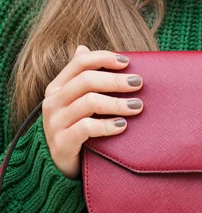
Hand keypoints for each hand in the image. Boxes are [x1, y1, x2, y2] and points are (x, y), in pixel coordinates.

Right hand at [42, 45, 142, 179]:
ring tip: (137, 106)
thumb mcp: (76, 100)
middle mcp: (53, 101)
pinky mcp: (61, 143)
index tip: (127, 62)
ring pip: (89, 102)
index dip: (104, 58)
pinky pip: (86, 128)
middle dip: (115, 80)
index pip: (80, 62)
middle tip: (138, 84)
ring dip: (117, 103)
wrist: (60, 165)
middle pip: (87, 80)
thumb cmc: (75, 126)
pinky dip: (107, 125)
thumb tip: (83, 47)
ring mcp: (55, 123)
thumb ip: (81, 76)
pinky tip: (122, 125)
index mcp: (58, 86)